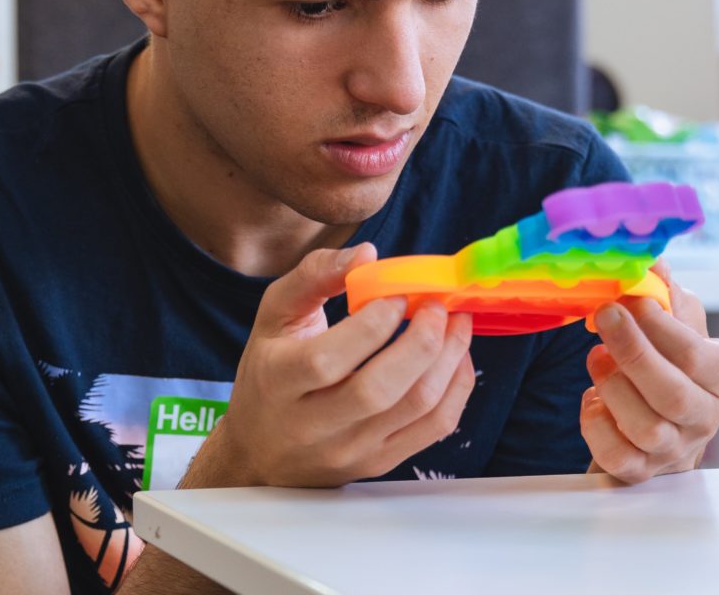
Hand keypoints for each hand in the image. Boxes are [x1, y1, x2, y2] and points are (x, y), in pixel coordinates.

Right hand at [200, 243, 474, 487]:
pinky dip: (456, 388)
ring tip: (456, 323)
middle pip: (378, 390)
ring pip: (416, 409)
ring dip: (449, 359)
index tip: (397, 293)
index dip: (372, 324)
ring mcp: (349, 450)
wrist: (261, 450)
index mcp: (278, 382)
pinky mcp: (379, 463)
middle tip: (437, 306)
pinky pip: (434, 429)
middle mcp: (311, 426)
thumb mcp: (275, 314)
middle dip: (421, 341)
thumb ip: (315, 276)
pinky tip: (456, 357)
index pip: (327, 360)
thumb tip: (368, 255)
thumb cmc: (270, 372)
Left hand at [580, 261, 718, 482]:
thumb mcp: (678, 325)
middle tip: (604, 315)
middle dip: (631, 350)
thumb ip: (667, 295)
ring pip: (644, 426)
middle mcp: (705, 418)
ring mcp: (673, 449)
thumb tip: (653, 262)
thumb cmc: (671, 365)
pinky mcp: (639, 471)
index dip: (658, 324)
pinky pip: (616, 455)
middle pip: (671, 392)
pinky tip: (590, 400)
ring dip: (612, 386)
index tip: (627, 297)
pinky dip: (595, 424)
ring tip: (595, 357)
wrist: (661, 426)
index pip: (694, 352)